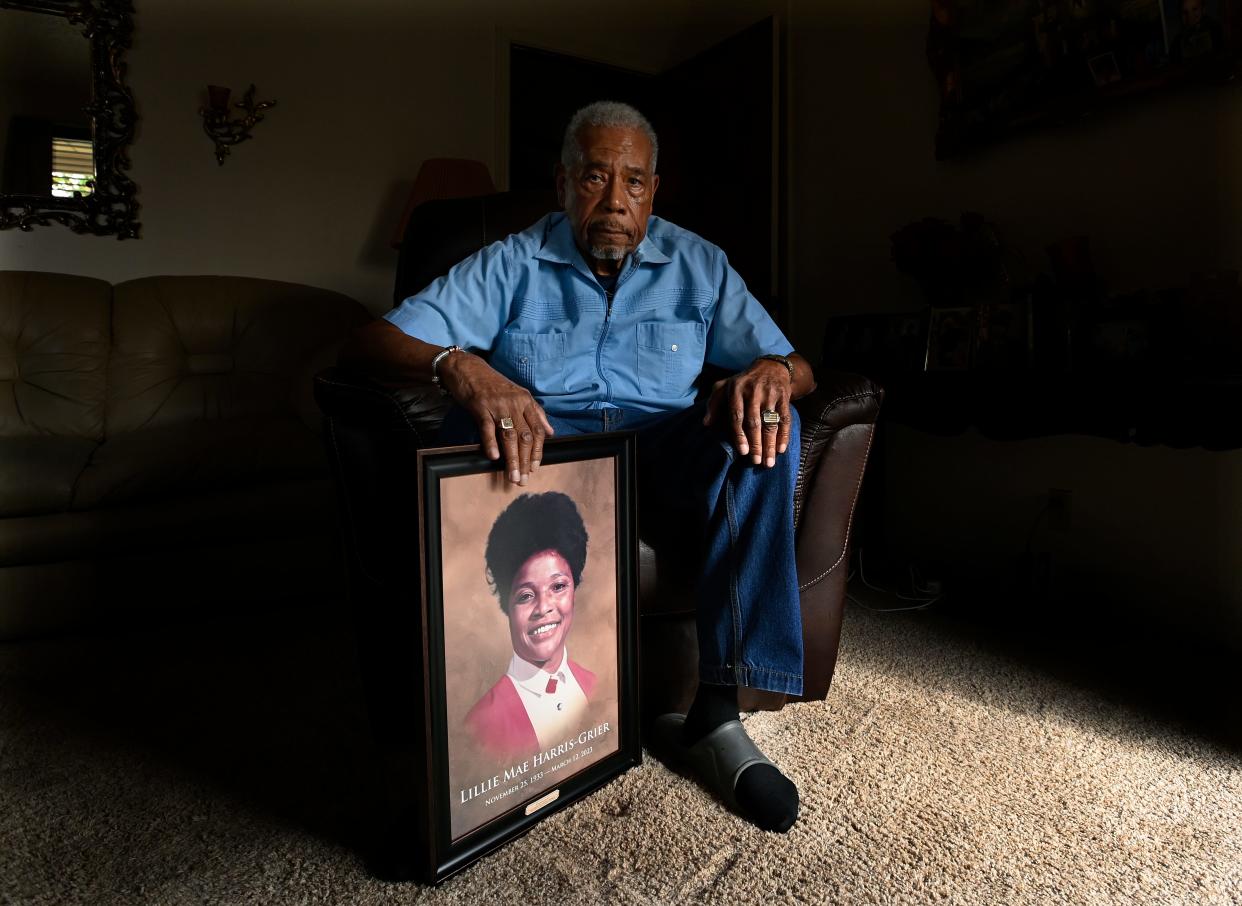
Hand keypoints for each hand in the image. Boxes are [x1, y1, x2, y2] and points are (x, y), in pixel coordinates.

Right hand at [439, 353, 553, 484]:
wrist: (468, 367)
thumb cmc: (493, 383)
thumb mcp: (518, 394)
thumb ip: (536, 412)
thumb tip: (550, 432)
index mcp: (525, 401)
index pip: (537, 430)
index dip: (538, 451)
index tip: (535, 468)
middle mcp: (514, 404)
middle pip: (525, 437)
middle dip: (526, 461)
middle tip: (523, 479)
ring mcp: (497, 405)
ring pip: (509, 436)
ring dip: (512, 458)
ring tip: (512, 476)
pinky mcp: (480, 406)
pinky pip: (487, 428)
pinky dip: (491, 443)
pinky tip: (494, 457)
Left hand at [702, 359, 791, 466]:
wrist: (770, 367)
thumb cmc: (742, 383)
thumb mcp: (724, 387)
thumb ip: (713, 404)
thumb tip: (706, 424)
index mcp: (736, 390)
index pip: (737, 416)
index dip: (740, 435)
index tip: (743, 452)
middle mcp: (753, 392)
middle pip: (755, 422)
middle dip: (756, 444)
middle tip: (756, 462)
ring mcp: (770, 394)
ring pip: (770, 423)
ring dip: (770, 444)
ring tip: (769, 462)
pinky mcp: (784, 397)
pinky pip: (785, 418)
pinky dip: (784, 435)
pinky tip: (781, 449)